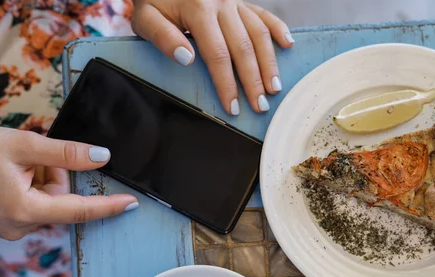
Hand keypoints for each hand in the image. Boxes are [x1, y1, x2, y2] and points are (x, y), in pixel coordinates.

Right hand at [0, 127, 138, 240]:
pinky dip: (34, 185)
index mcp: (24, 210)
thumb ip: (67, 153)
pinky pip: (37, 202)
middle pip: (63, 199)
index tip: (132, 204)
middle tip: (31, 157)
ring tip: (14, 163)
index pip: (79, 210)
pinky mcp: (8, 222)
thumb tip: (102, 157)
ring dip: (43, 177)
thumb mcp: (24, 144)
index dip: (108, 206)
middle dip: (55, 174)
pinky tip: (13, 172)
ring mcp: (12, 227)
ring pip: (51, 199)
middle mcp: (19, 227)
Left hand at [131, 0, 293, 114]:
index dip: (227, 83)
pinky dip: (278, 28)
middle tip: (261, 106)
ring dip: (269, 62)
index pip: (218, 54)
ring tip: (274, 87)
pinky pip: (264, 14)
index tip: (233, 107)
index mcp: (198, 8)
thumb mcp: (146, 18)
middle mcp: (221, 2)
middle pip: (243, 48)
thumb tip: (186, 58)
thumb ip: (162, 37)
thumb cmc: (154, 0)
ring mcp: (234, 0)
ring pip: (258, 33)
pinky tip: (288, 45)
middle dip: (253, 80)